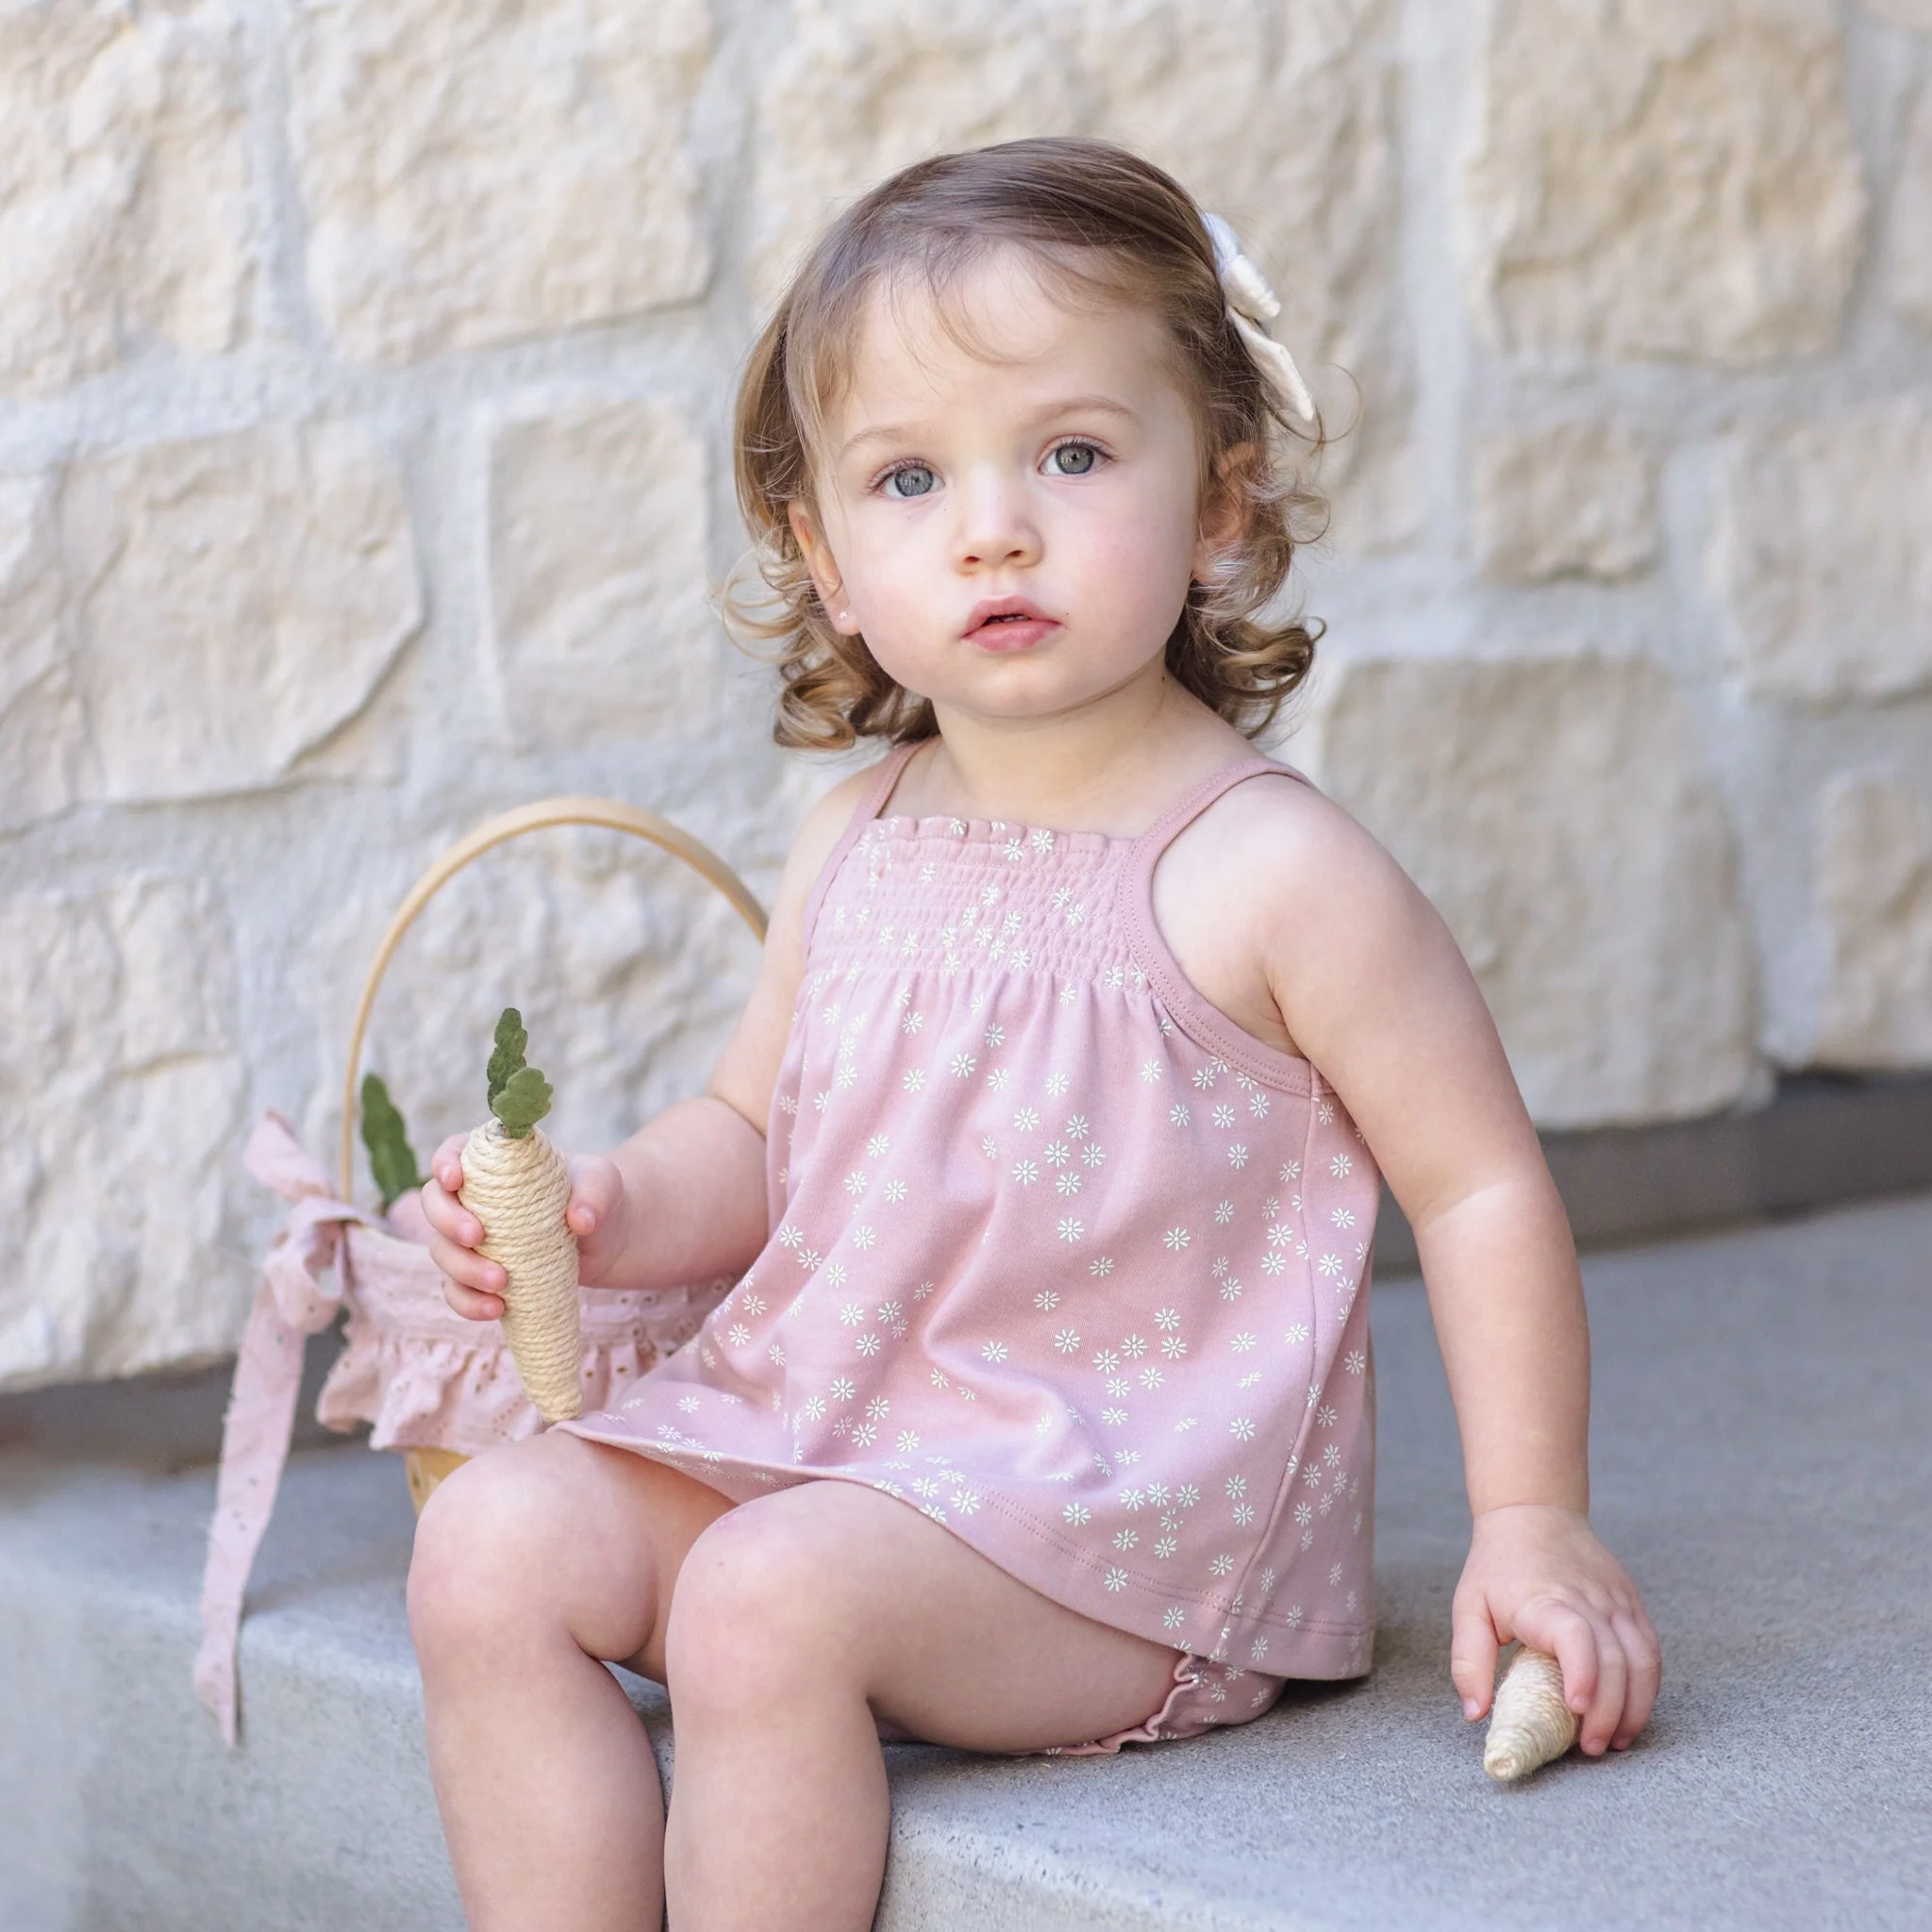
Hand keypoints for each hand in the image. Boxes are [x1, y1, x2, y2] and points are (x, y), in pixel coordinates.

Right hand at [419, 1131, 633, 1319]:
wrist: (609, 1241)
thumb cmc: (598, 1199)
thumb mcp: (604, 1184)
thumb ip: (594, 1193)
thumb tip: (580, 1220)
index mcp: (496, 1163)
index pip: (454, 1151)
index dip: (444, 1162)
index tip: (456, 1180)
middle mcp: (474, 1198)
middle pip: (434, 1203)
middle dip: (447, 1221)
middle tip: (477, 1236)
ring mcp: (473, 1240)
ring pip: (441, 1251)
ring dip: (461, 1269)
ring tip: (501, 1283)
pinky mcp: (479, 1275)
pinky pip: (456, 1291)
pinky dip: (468, 1302)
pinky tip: (496, 1309)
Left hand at [1450, 1502, 1660, 1757]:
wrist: (1534, 1511)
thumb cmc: (1497, 1566)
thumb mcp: (1468, 1607)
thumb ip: (1469, 1661)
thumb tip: (1476, 1714)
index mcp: (1543, 1600)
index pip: (1574, 1636)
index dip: (1582, 1674)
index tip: (1575, 1707)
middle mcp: (1586, 1600)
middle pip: (1614, 1660)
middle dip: (1608, 1711)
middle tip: (1590, 1748)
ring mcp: (1615, 1601)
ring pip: (1642, 1659)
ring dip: (1635, 1706)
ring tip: (1614, 1741)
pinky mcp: (1631, 1604)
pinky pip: (1649, 1650)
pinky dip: (1646, 1687)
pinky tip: (1630, 1714)